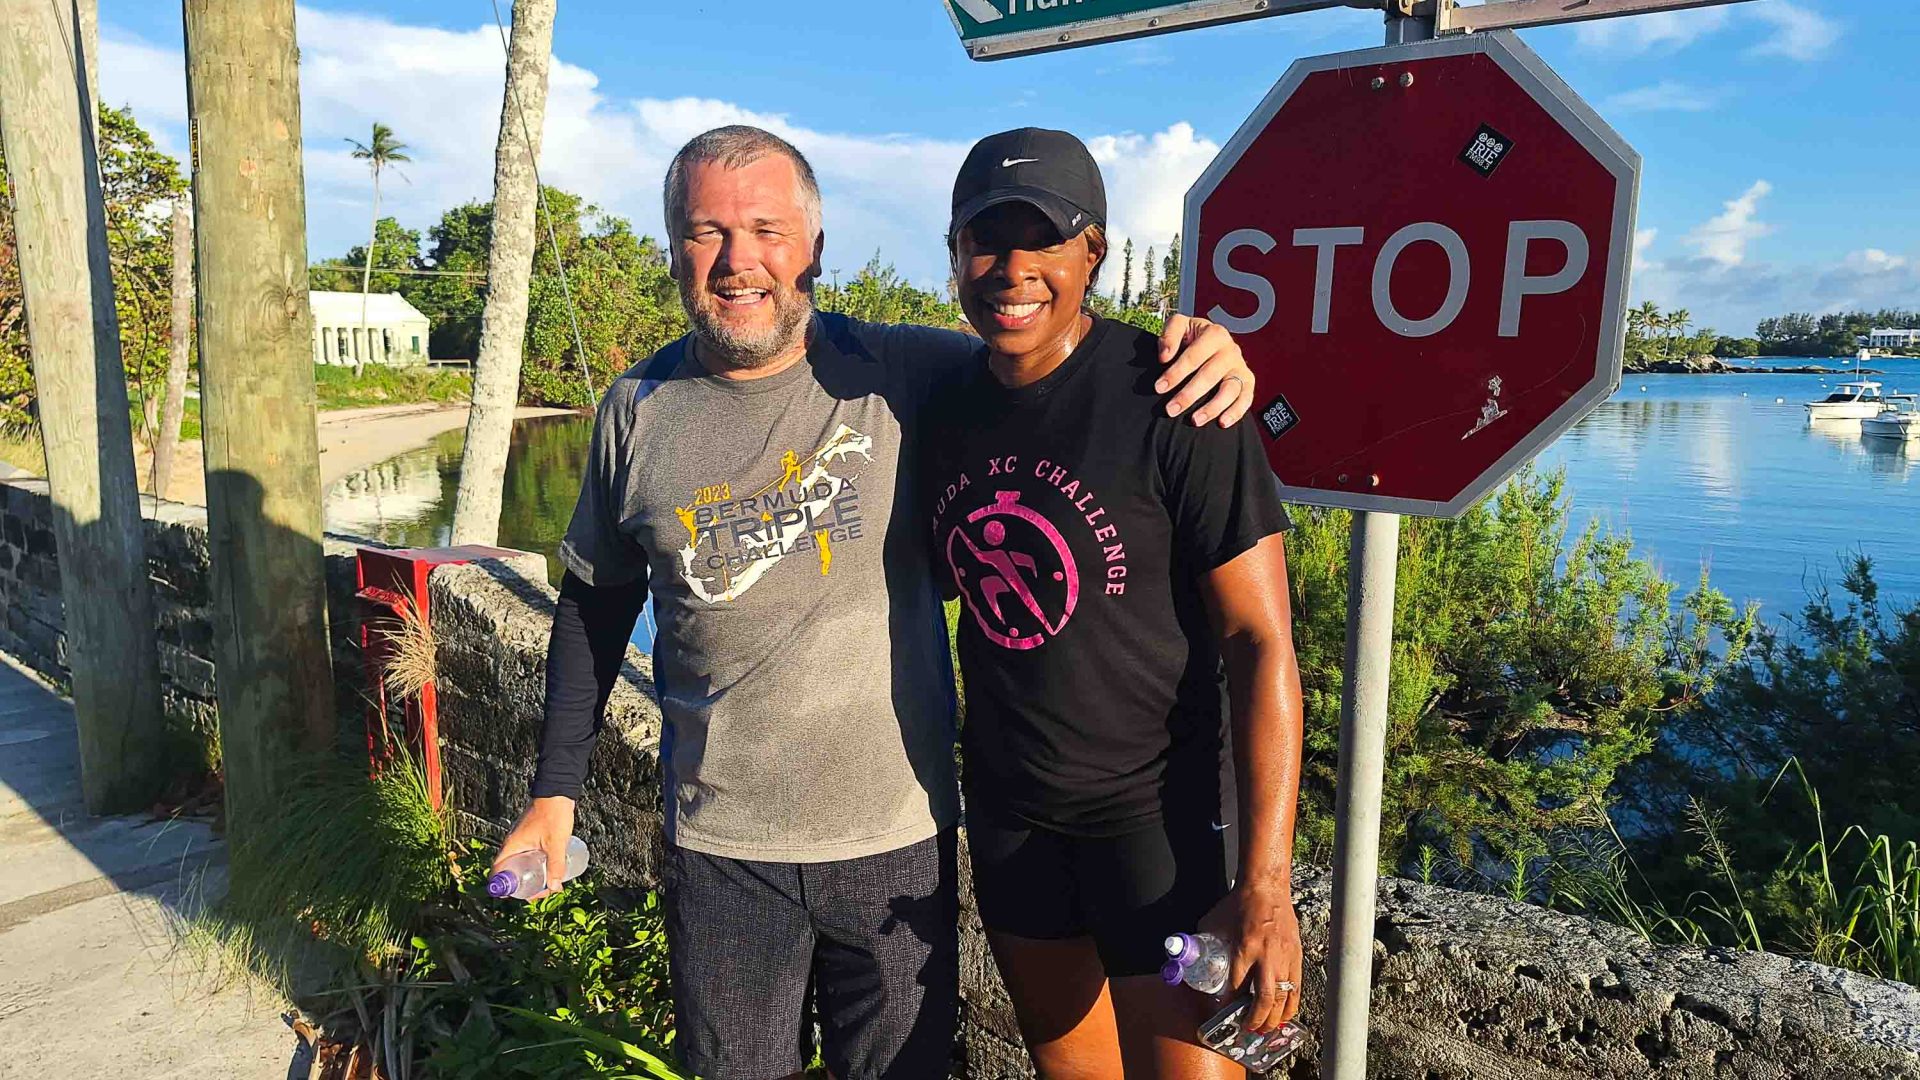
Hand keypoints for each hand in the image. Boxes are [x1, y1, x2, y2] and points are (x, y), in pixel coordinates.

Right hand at [492, 796, 576, 899]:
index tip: (519, 896)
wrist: (558, 792)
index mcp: (511, 846)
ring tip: (549, 885)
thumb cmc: (553, 813)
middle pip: (511, 873)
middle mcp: (513, 846)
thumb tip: (554, 887)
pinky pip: (529, 858)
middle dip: (524, 887)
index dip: (503, 887)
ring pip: (521, 866)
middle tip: (542, 892)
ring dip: (532, 878)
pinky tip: (550, 872)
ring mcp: (522, 842)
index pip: (498, 871)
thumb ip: (556, 864)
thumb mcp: (556, 842)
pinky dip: (536, 868)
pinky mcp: (531, 839)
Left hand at [1154, 314, 1255, 428]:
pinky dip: (1236, 412)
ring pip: (1230, 389)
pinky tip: (1222, 423)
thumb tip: (1165, 356)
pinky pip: (1246, 398)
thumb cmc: (1191, 337)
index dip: (1176, 372)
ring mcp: (1240, 367)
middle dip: (1189, 394)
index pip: (1194, 355)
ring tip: (1194, 420)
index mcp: (1215, 334)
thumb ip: (1169, 335)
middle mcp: (1231, 350)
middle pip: (1210, 374)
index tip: (1159, 387)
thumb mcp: (1179, 326)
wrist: (1211, 342)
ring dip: (1212, 407)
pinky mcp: (1247, 381)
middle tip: (1171, 409)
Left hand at [1199, 880, 1302, 1032]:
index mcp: (1244, 948)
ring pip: (1283, 997)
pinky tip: (1285, 1015)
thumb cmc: (1238, 903)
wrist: (1266, 887)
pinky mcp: (1296, 955)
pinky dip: (1291, 1004)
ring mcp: (1285, 958)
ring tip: (1266, 1029)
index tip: (1223, 1014)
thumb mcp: (1214, 922)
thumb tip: (1193, 958)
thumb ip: (1207, 943)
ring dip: (1274, 1017)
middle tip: (1248, 1030)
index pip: (1236, 985)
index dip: (1229, 1004)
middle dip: (1256, 1019)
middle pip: (1263, 999)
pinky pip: (1296, 987)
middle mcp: (1267, 957)